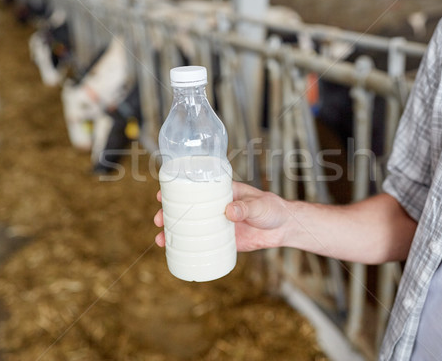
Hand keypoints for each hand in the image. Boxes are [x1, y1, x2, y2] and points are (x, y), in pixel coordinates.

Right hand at [153, 181, 288, 251]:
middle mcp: (215, 207)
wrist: (283, 228)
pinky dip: (188, 248)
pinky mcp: (222, 240)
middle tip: (158, 220)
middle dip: (168, 214)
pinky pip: (202, 244)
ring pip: (190, 227)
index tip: (162, 194)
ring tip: (161, 240)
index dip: (176, 190)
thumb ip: (245, 208)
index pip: (195, 188)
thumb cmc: (271, 209)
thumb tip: (229, 211)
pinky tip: (175, 253)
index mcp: (221, 192)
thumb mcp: (258, 205)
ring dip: (174, 232)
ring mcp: (217, 224)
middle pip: (186, 209)